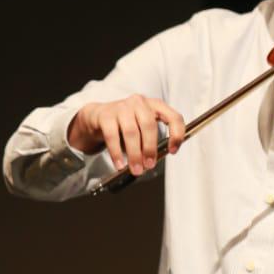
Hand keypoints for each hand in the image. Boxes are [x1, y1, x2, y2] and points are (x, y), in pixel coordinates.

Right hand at [67, 95, 185, 176]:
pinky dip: (116, 153)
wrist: (97, 118)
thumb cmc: (125, 126)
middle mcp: (139, 103)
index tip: (173, 151)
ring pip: (131, 132)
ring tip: (135, 169)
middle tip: (149, 165)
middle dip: (150, 148)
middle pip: (149, 125)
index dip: (176, 134)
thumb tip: (152, 162)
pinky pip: (112, 136)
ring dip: (134, 154)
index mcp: (154, 106)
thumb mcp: (142, 131)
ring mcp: (122, 107)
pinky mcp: (106, 115)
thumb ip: (150, 143)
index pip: (173, 117)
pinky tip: (119, 164)